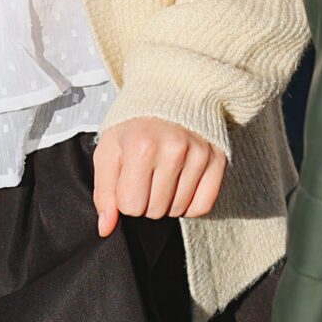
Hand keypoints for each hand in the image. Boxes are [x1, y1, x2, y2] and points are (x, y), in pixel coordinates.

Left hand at [91, 119, 226, 237]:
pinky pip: (203, 206)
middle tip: (146, 175)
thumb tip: (106, 228)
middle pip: (155, 211)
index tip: (129, 179)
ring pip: (178, 210)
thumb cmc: (135, 125)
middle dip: (146, 201)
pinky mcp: (218, 159)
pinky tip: (181, 185)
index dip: (125, 198)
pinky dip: (189, 204)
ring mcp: (199, 154)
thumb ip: (104, 192)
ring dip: (167, 202)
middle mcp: (173, 149)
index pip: (131, 206)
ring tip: (163, 176)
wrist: (170, 94)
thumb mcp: (109, 151)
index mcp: (141, 146)